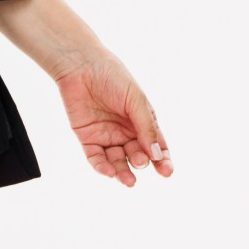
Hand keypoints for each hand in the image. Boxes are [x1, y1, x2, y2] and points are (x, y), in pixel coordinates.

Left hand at [53, 53, 173, 186]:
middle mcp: (126, 132)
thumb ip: (146, 127)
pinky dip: (102, 167)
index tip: (167, 172)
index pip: (156, 146)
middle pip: (137, 156)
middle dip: (142, 163)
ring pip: (117, 161)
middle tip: (142, 163)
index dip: (163, 160)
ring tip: (129, 180)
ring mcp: (107, 136)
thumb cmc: (113, 78)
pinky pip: (96, 158)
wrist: (82, 67)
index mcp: (142, 122)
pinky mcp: (88, 138)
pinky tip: (109, 172)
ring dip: (123, 172)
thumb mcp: (136, 101)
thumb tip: (156, 155)